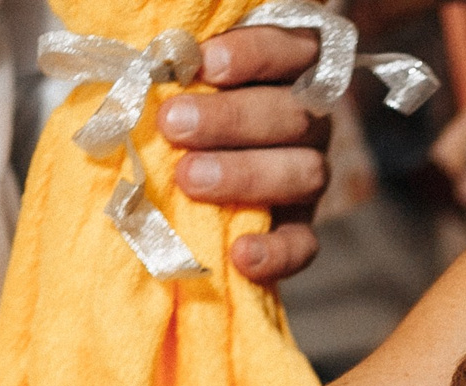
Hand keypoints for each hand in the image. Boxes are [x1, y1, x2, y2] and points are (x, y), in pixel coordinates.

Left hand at [157, 26, 333, 283]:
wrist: (179, 161)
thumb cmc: (175, 100)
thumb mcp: (182, 74)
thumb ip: (182, 66)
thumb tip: (157, 59)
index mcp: (290, 69)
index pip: (292, 50)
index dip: (254, 54)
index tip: (203, 63)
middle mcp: (307, 119)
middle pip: (293, 116)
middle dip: (232, 120)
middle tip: (174, 125)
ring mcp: (306, 173)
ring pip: (304, 172)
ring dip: (245, 175)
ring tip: (188, 180)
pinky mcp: (299, 227)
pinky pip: (303, 243)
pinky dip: (276, 252)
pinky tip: (239, 255)